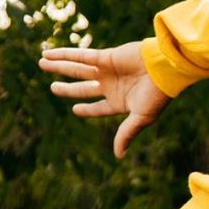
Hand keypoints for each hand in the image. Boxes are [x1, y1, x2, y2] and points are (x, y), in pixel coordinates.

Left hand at [41, 40, 172, 157]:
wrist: (167, 68)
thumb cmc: (158, 95)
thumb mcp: (142, 118)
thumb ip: (126, 133)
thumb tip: (118, 156)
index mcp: (120, 102)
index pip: (98, 107)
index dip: (86, 109)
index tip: (75, 109)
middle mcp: (112, 86)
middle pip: (83, 88)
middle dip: (68, 88)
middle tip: (53, 88)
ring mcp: (107, 70)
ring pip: (77, 69)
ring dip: (59, 66)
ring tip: (41, 63)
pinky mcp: (105, 56)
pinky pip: (80, 55)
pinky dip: (63, 54)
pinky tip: (48, 53)